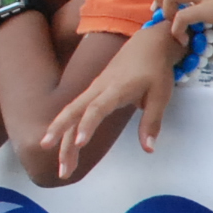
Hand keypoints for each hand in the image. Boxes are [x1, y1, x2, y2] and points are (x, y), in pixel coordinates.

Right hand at [38, 28, 185, 178]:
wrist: (148, 44)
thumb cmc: (155, 70)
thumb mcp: (161, 96)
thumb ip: (152, 122)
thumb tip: (149, 149)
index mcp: (115, 88)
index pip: (97, 109)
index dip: (87, 125)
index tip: (80, 144)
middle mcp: (98, 88)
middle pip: (73, 110)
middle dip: (60, 133)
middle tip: (51, 155)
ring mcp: (93, 89)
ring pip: (71, 114)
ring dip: (63, 139)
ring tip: (63, 168)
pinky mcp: (92, 93)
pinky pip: (75, 112)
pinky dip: (67, 130)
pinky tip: (65, 149)